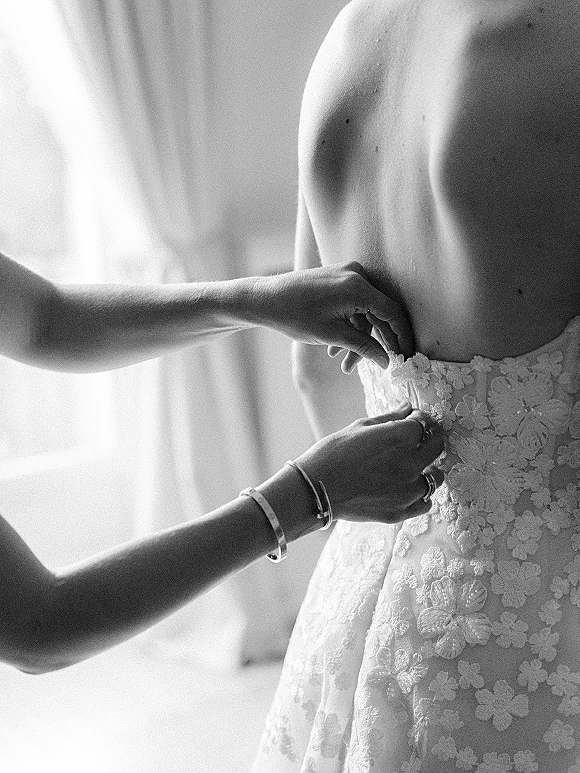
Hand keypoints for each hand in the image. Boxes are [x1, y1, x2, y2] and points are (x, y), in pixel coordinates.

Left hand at [254, 262, 413, 370]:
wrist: (265, 299)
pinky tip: (334, 350)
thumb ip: (364, 347)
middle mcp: (357, 275)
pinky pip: (353, 305)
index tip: (406, 356)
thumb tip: (386, 361)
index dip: (402, 336)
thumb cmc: (295, 315)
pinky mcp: (338, 279)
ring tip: (344, 365)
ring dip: (358, 338)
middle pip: (379, 313)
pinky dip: (348, 326)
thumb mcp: (332, 335)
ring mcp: (347, 275)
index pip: (393, 312)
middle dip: (376, 343)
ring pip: (364, 312)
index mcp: (358, 287)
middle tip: (380, 366)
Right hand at [296, 402, 444, 523]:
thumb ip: (390, 418)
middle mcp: (411, 463)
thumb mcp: (360, 427)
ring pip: (436, 478)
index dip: (418, 419)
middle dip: (429, 440)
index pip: (424, 423)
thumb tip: (407, 407)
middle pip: (437, 447)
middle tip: (416, 441)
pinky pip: (425, 502)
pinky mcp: (400, 511)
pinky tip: (406, 488)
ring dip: (428, 469)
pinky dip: (420, 495)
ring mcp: (408, 490)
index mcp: (401, 437)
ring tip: (410, 467)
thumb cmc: (333, 453)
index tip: (410, 420)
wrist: (314, 489)